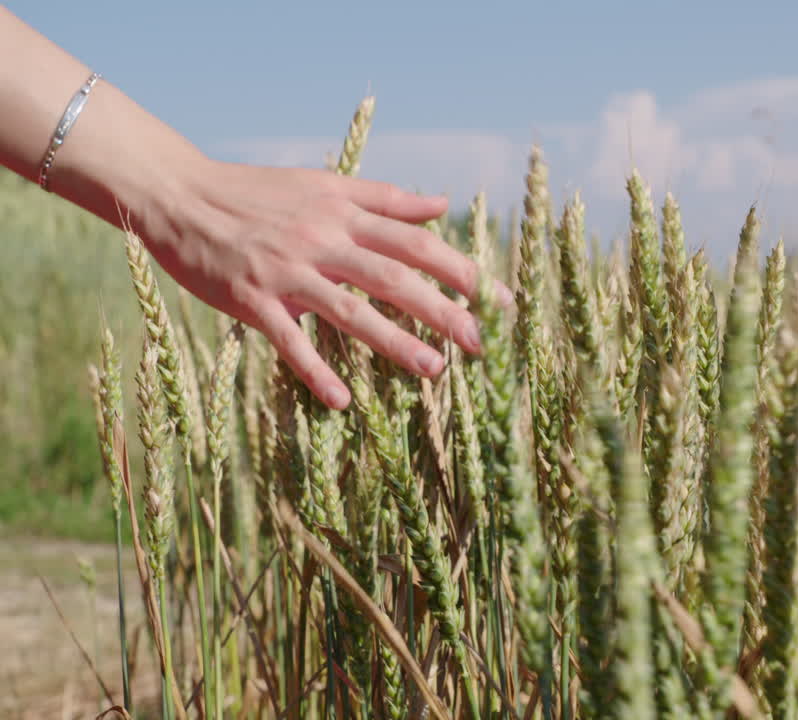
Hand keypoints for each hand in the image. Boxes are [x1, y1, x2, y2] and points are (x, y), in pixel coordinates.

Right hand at [130, 157, 507, 410]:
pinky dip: (314, 370)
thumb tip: (441, 204)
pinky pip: (288, 340)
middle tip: (482, 342)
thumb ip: (385, 198)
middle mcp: (322, 240)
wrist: (180, 196)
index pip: (415, 242)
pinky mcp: (251, 299)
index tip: (498, 299)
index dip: (460, 269)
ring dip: (394, 341)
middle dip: (442, 309)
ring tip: (435, 369)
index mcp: (344, 212)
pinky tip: (342, 401)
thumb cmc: (258, 192)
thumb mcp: (325, 185)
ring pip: (350, 309)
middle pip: (394, 276)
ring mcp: (287, 271)